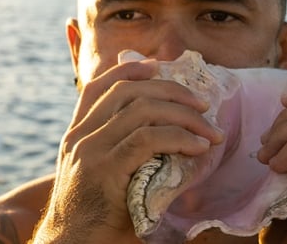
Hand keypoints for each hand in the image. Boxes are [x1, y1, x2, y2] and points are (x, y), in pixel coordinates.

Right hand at [36, 57, 225, 242]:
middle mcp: (79, 137)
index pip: (98, 87)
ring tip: (210, 132)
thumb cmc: (94, 220)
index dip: (129, 70)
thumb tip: (165, 142)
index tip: (158, 67)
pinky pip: (146, 140)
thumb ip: (121, 156)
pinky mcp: (104, 170)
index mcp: (76, 136)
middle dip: (172, 91)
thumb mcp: (101, 179)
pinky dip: (178, 138)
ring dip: (185, 117)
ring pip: (141, 111)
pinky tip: (197, 149)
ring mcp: (89, 151)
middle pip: (127, 91)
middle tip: (203, 105)